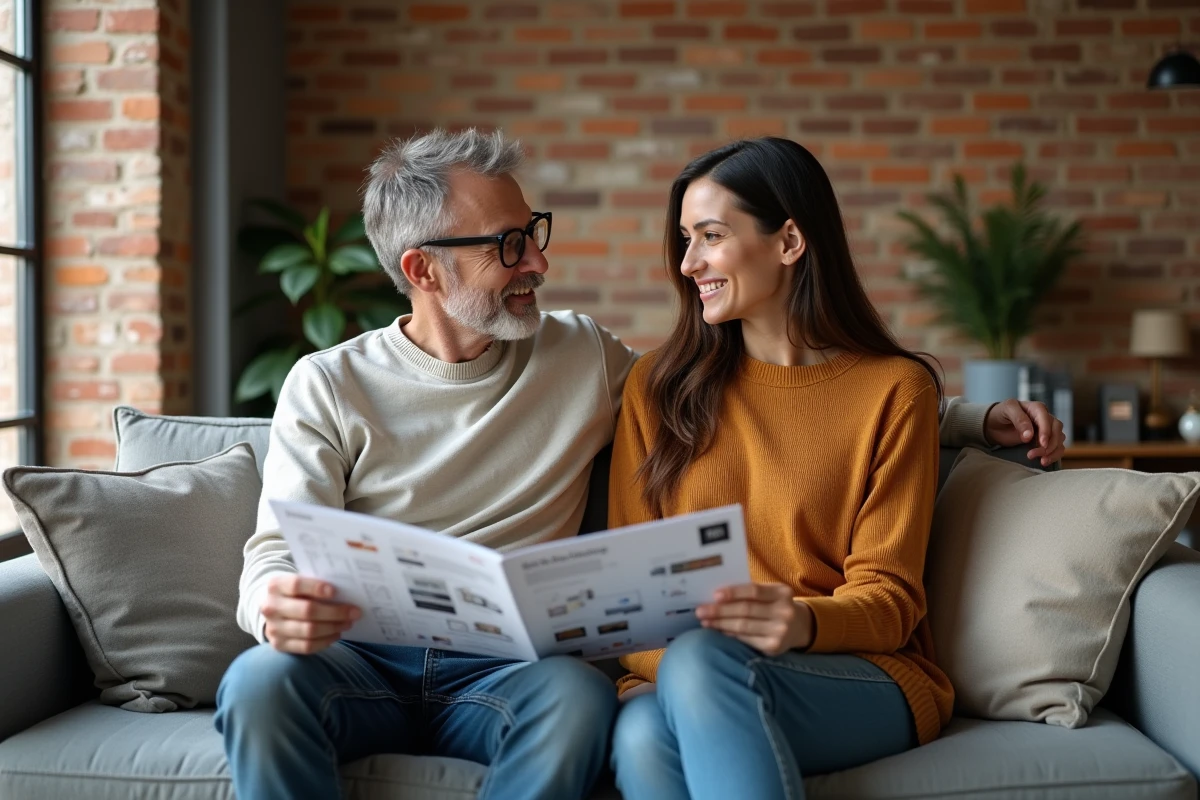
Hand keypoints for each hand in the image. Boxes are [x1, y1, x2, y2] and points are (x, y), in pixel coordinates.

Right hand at [262, 575, 360, 653]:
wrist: (275, 610)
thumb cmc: (296, 593)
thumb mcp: (301, 583)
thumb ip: (317, 584)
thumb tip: (347, 590)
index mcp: (275, 586)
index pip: (296, 585)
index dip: (316, 588)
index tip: (336, 592)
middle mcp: (270, 607)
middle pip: (307, 610)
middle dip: (335, 612)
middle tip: (354, 612)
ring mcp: (273, 628)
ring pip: (309, 630)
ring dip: (333, 627)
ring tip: (348, 623)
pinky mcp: (279, 645)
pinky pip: (307, 646)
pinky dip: (325, 641)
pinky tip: (336, 634)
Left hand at [695, 583, 813, 656]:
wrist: (800, 626)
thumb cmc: (775, 605)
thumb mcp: (771, 593)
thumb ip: (750, 592)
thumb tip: (716, 596)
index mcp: (782, 592)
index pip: (754, 591)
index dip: (733, 593)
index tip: (714, 595)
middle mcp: (784, 612)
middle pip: (746, 610)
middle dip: (720, 611)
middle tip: (700, 610)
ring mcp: (780, 631)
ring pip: (743, 626)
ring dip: (720, 624)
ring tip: (705, 621)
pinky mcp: (774, 647)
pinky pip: (746, 639)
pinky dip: (730, 635)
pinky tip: (719, 631)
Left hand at [984, 399, 1065, 466]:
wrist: (996, 424)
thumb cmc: (1002, 413)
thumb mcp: (1007, 410)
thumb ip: (1019, 419)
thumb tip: (1029, 436)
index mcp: (1037, 408)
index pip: (1046, 419)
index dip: (1046, 431)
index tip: (1042, 444)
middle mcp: (1045, 418)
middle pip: (1056, 430)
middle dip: (1050, 444)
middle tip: (1035, 454)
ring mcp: (1047, 430)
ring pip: (1059, 440)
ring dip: (1053, 451)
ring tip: (1041, 461)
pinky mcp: (1045, 441)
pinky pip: (1057, 448)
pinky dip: (1054, 455)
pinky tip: (1044, 461)